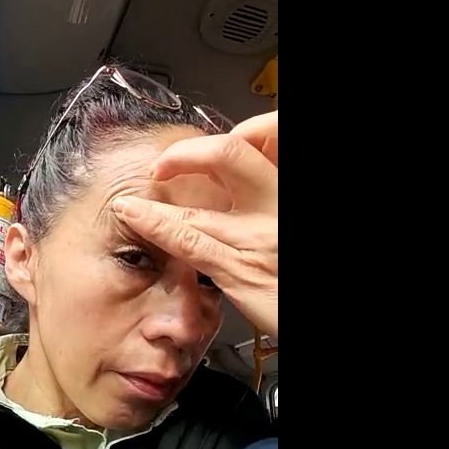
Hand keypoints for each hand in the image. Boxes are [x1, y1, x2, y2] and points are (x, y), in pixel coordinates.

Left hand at [112, 111, 277, 337]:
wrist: (320, 315)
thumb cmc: (293, 270)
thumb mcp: (288, 219)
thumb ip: (268, 192)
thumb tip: (249, 169)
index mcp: (288, 189)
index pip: (268, 134)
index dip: (236, 133)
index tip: (211, 144)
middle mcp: (279, 205)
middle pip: (230, 154)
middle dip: (188, 152)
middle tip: (165, 163)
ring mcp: (259, 237)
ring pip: (198, 201)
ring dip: (157, 194)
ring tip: (128, 195)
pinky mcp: (240, 270)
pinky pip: (188, 240)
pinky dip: (153, 223)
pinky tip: (132, 215)